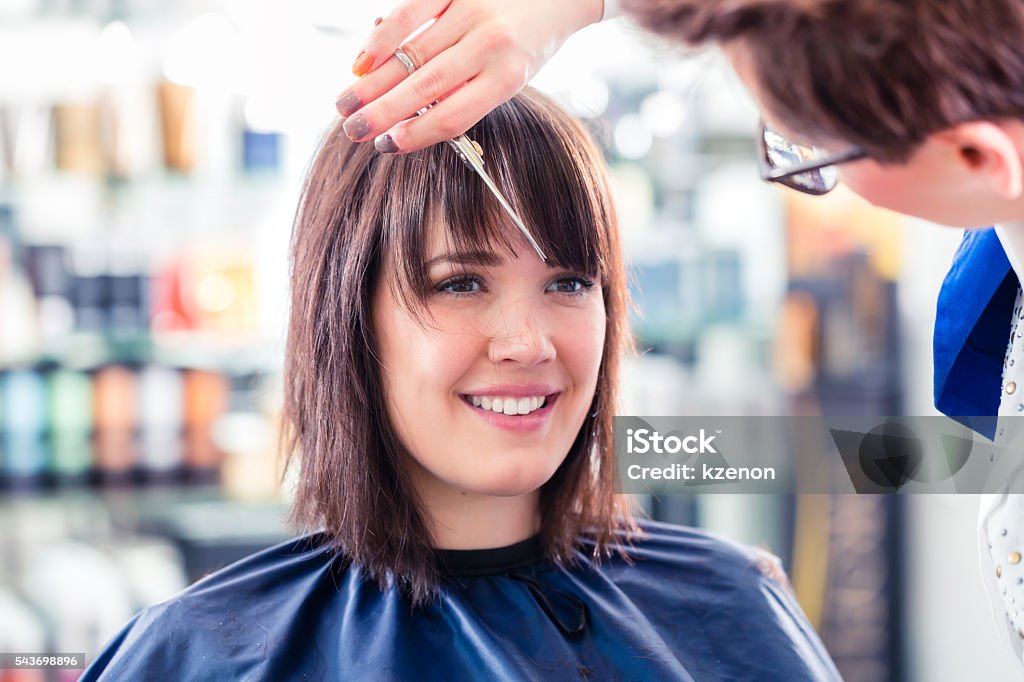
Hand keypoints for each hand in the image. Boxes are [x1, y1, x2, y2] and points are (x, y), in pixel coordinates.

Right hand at [335, 0, 604, 152]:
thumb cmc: (529, 40)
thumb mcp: (510, 76)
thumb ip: (467, 93)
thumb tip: (409, 116)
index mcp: (508, 77)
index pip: (452, 116)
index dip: (415, 136)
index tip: (386, 147)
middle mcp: (490, 45)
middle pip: (426, 88)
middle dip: (382, 113)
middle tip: (351, 131)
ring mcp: (471, 12)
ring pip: (412, 54)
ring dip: (373, 83)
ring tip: (345, 104)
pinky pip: (410, 13)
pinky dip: (382, 39)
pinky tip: (361, 62)